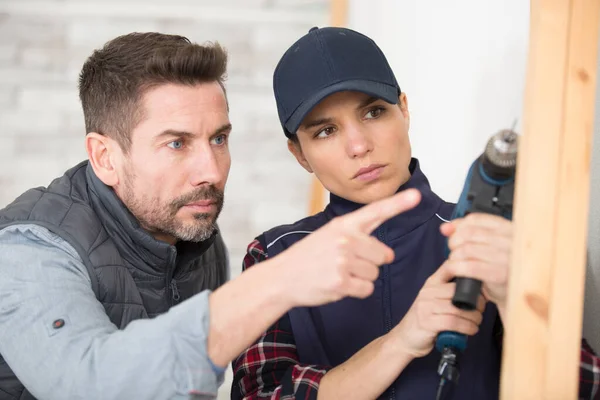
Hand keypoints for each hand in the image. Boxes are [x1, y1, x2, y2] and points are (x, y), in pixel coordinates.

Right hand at [280, 189, 421, 306]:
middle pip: (384, 255)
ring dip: (362, 278)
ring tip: (338, 273)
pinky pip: (366, 289)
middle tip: (345, 263)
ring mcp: (343, 261)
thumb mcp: (329, 235)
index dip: (398, 204)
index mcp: (343, 225)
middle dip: (371, 263)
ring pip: (375, 273)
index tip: (416, 196)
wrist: (283, 277)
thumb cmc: (309, 257)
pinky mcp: (341, 282)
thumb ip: (357, 237)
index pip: (376, 212)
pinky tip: (338, 285)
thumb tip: (388, 254)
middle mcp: (345, 240)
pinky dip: (356, 291)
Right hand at [392, 261, 485, 357]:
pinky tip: (471, 329)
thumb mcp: (435, 299)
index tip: (479, 286)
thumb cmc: (426, 318)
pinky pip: (453, 322)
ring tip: (477, 322)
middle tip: (481, 310)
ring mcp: (426, 306)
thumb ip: (450, 290)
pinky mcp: (427, 322)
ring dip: (474, 318)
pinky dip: (467, 327)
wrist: (406, 338)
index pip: (449, 267)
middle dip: (477, 302)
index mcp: (431, 283)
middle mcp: (427, 292)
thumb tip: (477, 285)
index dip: (467, 273)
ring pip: (459, 309)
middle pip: (460, 292)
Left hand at [441, 213, 511, 310]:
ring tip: (456, 262)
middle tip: (454, 251)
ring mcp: (507, 257)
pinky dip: (456, 267)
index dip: (457, 226)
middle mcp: (511, 240)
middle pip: (468, 233)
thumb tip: (444, 227)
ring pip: (467, 249)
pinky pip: (470, 266)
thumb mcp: (489, 245)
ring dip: (454, 256)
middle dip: (454, 242)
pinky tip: (454, 269)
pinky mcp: (501, 274)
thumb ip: (467, 232)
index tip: (451, 234)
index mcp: (509, 228)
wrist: (517, 293)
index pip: (475, 219)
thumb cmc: (501, 267)